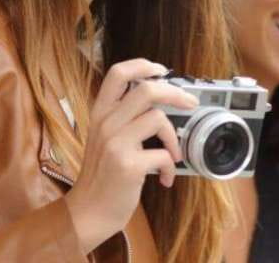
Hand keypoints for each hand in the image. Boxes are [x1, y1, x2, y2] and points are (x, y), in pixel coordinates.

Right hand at [63, 58, 197, 252]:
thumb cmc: (103, 176)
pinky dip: (171, 168)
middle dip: (176, 93)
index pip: (118, 74)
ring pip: (159, 118)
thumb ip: (124, 117)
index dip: (143, 65)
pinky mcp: (128, 165)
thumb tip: (159, 99)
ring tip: (172, 155)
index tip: (162, 69)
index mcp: (100, 114)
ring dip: (175, 138)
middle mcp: (105, 124)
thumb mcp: (105, 138)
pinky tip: (165, 178)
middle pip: (147, 89)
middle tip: (190, 103)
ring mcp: (115, 144)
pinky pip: (164, 155)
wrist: (88, 213)